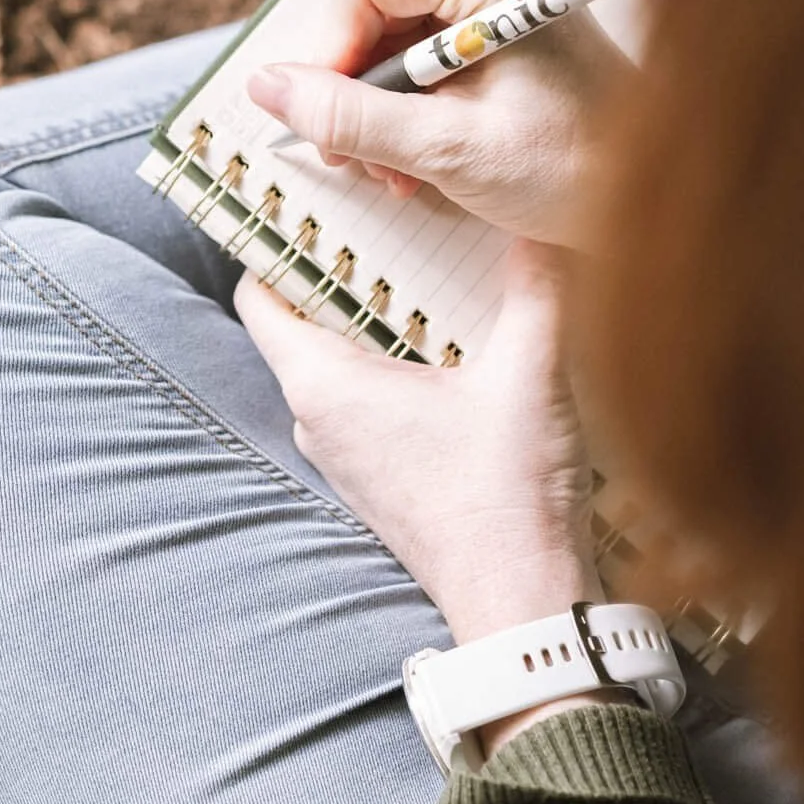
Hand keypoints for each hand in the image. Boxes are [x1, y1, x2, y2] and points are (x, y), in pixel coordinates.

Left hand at [235, 242, 599, 648]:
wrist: (522, 604)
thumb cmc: (510, 494)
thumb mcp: (531, 372)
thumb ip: (537, 283)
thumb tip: (545, 218)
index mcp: (324, 383)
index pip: (259, 293)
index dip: (275, 241)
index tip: (312, 199)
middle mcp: (317, 418)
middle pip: (303, 319)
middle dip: (342, 266)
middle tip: (389, 215)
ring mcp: (343, 454)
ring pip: (336, 361)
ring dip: (374, 316)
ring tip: (427, 267)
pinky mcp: (375, 478)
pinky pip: (364, 399)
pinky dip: (392, 362)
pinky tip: (451, 341)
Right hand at [246, 0, 631, 245]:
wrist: (662, 200)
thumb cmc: (580, 170)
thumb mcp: (448, 150)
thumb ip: (349, 117)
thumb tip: (266, 87)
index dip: (326, 57)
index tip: (321, 125)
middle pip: (371, 11)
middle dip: (353, 93)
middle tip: (354, 163)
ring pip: (389, 39)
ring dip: (376, 113)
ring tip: (394, 175)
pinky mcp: (502, 27)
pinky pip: (422, 56)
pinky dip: (407, 112)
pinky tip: (416, 165)